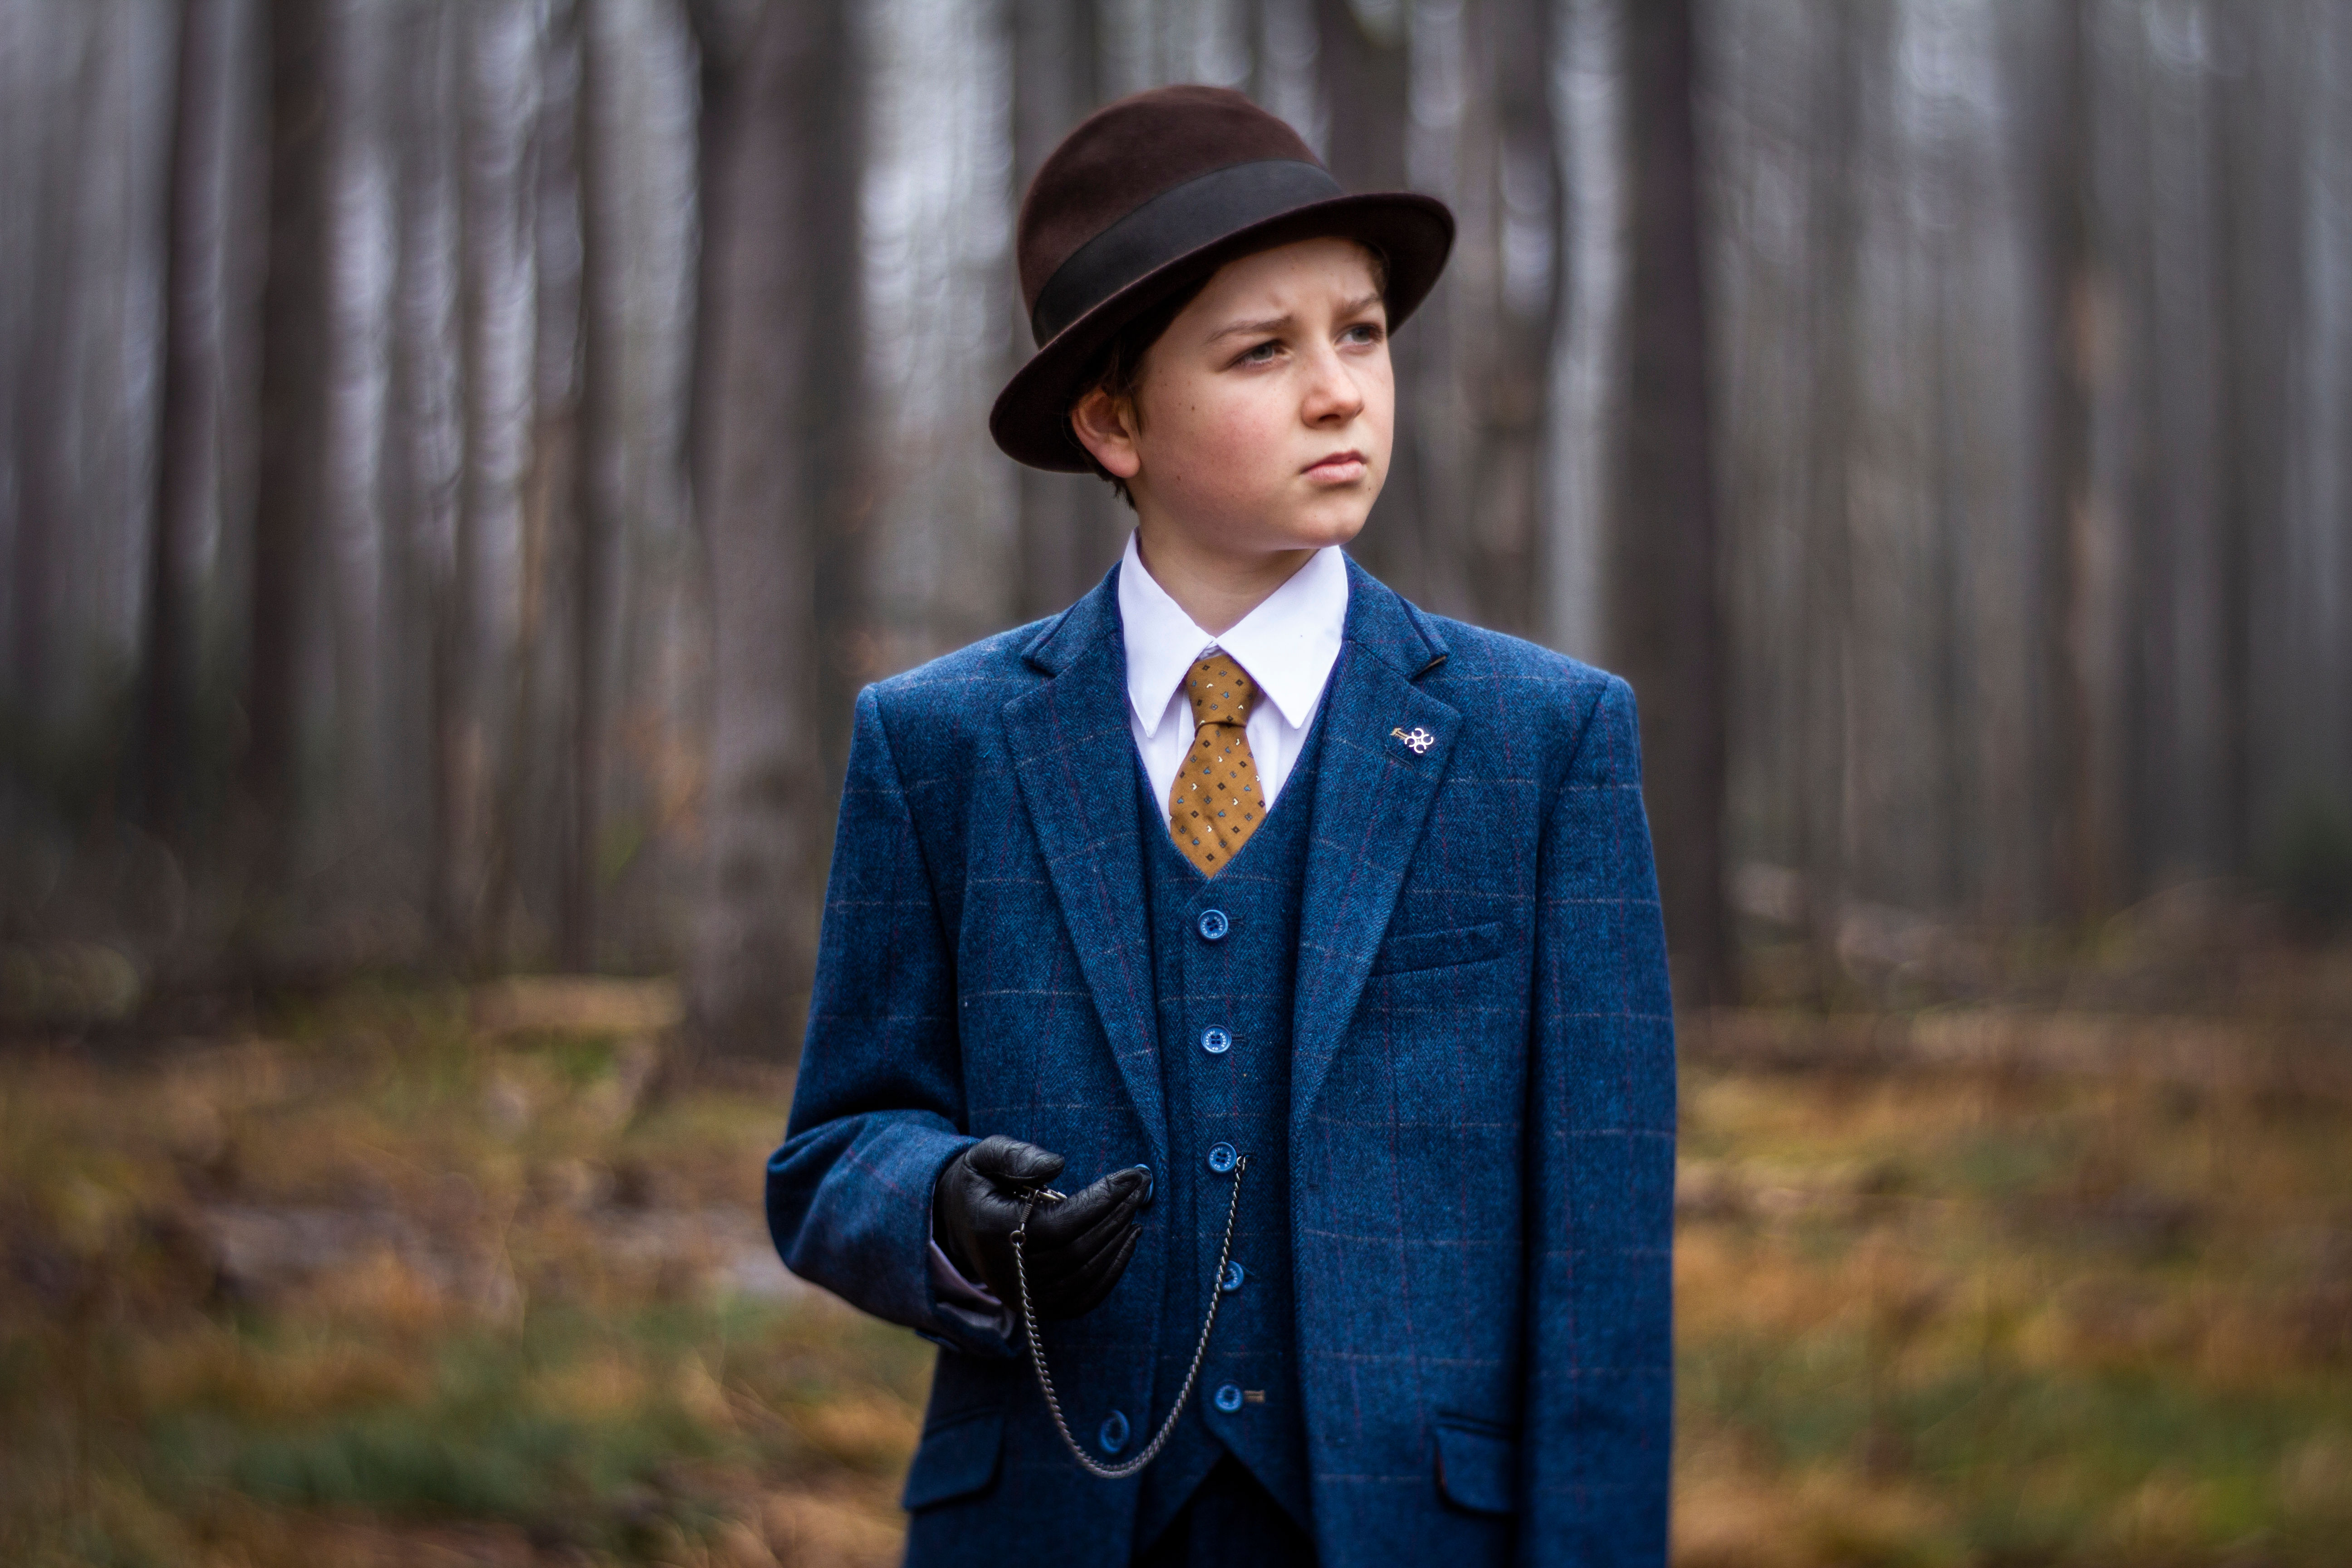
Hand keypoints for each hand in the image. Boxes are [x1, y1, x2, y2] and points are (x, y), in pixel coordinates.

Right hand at [933, 1135, 1148, 1318]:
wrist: (956, 1222)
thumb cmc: (980, 1182)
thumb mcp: (986, 1156)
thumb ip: (1016, 1155)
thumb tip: (1057, 1164)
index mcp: (993, 1230)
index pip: (1059, 1225)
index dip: (1101, 1202)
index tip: (1131, 1175)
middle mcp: (1007, 1271)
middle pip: (1077, 1251)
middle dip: (1116, 1216)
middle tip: (1142, 1186)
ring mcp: (1021, 1295)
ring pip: (1083, 1276)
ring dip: (1118, 1243)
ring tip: (1136, 1208)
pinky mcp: (1034, 1307)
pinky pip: (1082, 1300)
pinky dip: (1111, 1274)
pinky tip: (1128, 1242)